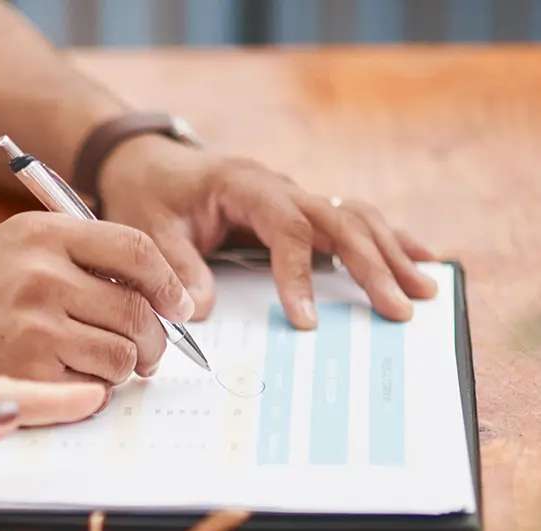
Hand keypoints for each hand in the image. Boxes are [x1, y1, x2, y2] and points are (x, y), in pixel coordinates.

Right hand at [0, 212, 194, 383]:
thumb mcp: (17, 243)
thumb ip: (79, 251)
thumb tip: (155, 287)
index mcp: (45, 235)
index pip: (137, 250)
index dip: (169, 283)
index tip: (179, 305)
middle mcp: (42, 278)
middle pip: (138, 311)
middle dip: (157, 340)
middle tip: (152, 353)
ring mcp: (36, 329)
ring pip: (123, 357)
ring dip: (126, 368)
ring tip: (107, 367)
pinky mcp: (28, 375)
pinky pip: (93, 390)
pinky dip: (95, 392)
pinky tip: (74, 381)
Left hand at [98, 136, 438, 328]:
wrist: (151, 164)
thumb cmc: (151, 197)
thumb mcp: (151, 232)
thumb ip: (177, 268)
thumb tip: (201, 313)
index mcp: (245, 185)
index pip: (286, 229)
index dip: (298, 276)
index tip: (306, 322)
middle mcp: (281, 186)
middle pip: (339, 221)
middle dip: (372, 266)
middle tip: (399, 308)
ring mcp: (296, 195)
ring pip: (356, 219)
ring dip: (391, 254)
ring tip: (423, 291)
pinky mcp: (301, 210)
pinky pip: (352, 221)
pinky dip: (387, 241)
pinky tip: (420, 260)